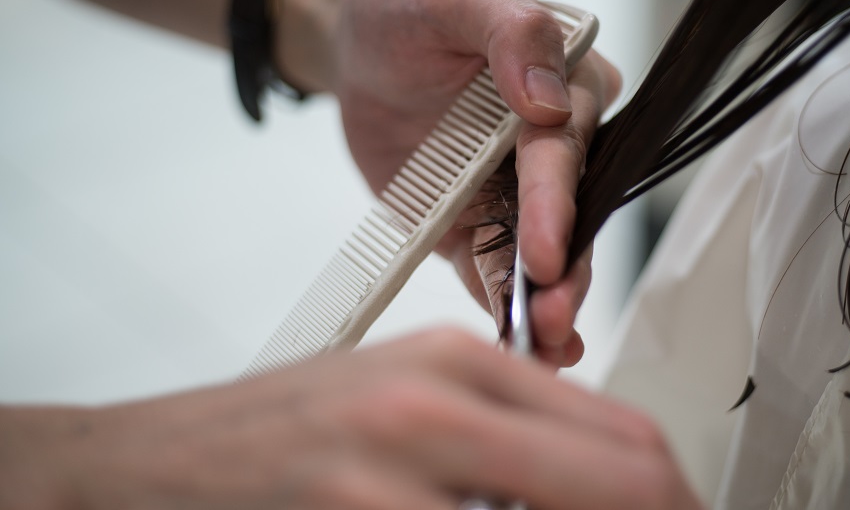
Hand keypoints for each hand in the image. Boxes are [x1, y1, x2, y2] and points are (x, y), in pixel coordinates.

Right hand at [0, 329, 698, 508]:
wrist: (157, 462)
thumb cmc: (284, 427)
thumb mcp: (405, 386)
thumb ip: (508, 414)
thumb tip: (600, 455)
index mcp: (457, 361)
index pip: (626, 436)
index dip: (677, 493)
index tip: (685, 509)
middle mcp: (434, 409)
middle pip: (626, 482)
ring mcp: (391, 479)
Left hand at [276, 0, 620, 365]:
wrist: (354, 46)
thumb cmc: (408, 10)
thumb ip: (509, 30)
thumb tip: (550, 100)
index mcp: (564, 84)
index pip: (564, 149)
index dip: (557, 203)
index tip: (547, 253)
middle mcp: (552, 144)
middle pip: (566, 214)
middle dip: (563, 272)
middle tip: (551, 324)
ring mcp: (515, 192)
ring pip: (536, 255)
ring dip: (541, 304)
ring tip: (542, 350)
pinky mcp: (477, 226)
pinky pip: (491, 272)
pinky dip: (500, 308)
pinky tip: (511, 344)